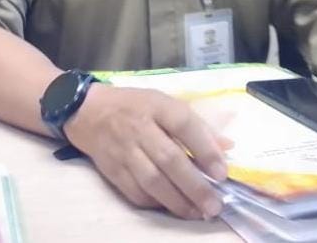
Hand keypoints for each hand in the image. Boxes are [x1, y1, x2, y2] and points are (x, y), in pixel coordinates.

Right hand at [63, 84, 229, 219]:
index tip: (222, 172)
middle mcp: (139, 128)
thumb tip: (227, 147)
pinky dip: (157, 203)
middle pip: (169, 159)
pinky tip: (173, 208)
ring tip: (199, 212)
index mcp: (156, 105)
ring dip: (178, 201)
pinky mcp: (112, 170)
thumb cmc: (136, 106)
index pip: (184, 124)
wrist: (88, 112)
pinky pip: (136, 192)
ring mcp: (124, 151)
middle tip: (215, 204)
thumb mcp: (166, 103)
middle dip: (195, 186)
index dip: (205, 148)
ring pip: (153, 181)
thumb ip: (197, 125)